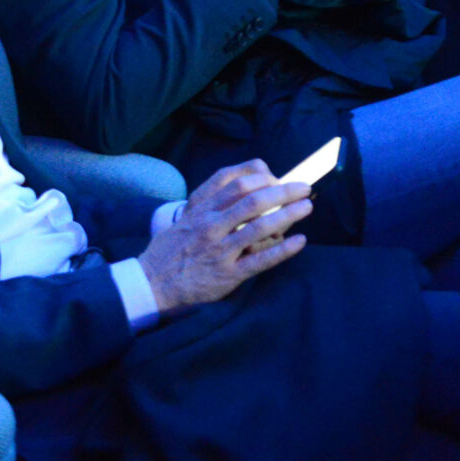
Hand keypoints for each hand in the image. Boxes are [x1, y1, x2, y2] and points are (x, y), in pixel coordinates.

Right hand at [138, 161, 310, 313]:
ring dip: (287, 214)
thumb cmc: (171, 249)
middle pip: (252, 200)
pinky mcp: (228, 275)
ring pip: (259, 227)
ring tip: (307, 207)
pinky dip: (283, 250)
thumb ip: (209, 202)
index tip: (279, 178)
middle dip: (283, 191)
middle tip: (304, 188)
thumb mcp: (185, 217)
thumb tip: (238, 189)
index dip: (262, 178)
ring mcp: (220, 250)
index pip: (236, 184)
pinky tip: (300, 241)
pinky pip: (260, 261)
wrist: (152, 282)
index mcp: (201, 210)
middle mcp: (211, 226)